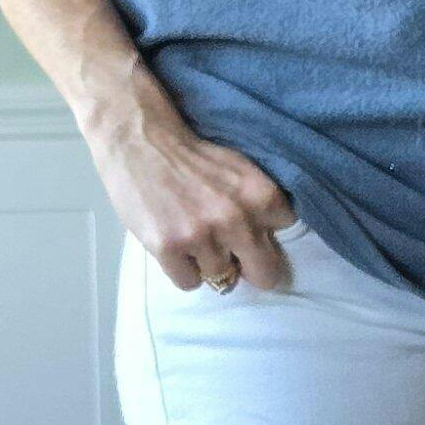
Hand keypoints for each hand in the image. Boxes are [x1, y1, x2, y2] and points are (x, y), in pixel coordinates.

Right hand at [86, 89, 299, 293]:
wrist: (141, 141)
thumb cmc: (191, 155)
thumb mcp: (240, 168)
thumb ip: (258, 202)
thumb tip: (268, 240)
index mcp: (261, 195)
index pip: (283, 232)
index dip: (265, 230)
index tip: (250, 225)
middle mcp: (236, 219)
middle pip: (264, 273)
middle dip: (251, 268)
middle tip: (234, 259)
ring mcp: (201, 236)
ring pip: (220, 277)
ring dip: (208, 263)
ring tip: (191, 237)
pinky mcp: (168, 248)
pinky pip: (188, 283)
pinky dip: (181, 270)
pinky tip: (174, 246)